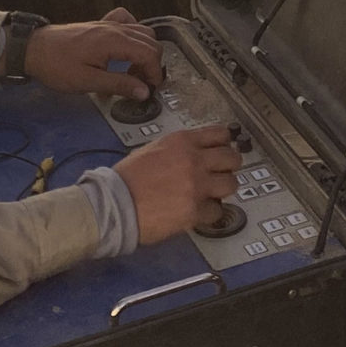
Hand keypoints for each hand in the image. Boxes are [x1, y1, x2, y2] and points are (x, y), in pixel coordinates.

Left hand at [25, 7, 164, 98]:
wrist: (33, 49)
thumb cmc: (56, 65)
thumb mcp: (88, 81)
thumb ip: (119, 85)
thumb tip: (143, 91)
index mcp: (113, 41)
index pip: (149, 53)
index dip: (155, 73)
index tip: (151, 88)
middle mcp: (114, 29)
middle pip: (150, 41)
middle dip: (152, 64)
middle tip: (143, 84)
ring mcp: (108, 24)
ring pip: (142, 31)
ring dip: (144, 51)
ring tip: (134, 71)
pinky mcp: (100, 25)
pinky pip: (126, 21)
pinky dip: (133, 33)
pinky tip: (126, 47)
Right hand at [113, 126, 241, 244]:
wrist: (114, 204)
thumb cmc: (126, 180)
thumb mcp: (152, 149)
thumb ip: (178, 150)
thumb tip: (195, 155)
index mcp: (182, 141)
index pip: (220, 134)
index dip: (224, 144)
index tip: (224, 149)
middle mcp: (193, 160)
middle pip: (232, 158)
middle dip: (229, 167)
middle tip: (222, 174)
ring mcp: (196, 185)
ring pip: (231, 183)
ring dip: (223, 189)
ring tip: (212, 194)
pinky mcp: (194, 210)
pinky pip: (217, 210)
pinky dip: (210, 212)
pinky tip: (199, 211)